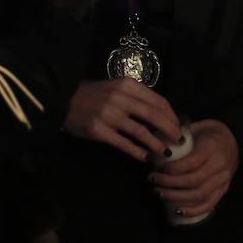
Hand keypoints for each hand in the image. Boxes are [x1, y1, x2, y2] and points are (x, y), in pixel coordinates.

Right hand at [63, 78, 181, 161]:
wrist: (65, 101)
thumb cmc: (95, 95)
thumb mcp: (117, 87)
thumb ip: (137, 97)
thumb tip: (162, 114)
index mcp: (127, 85)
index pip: (157, 100)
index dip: (171, 115)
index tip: (178, 125)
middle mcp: (119, 98)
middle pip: (153, 115)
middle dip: (169, 129)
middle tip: (177, 140)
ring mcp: (109, 115)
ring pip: (140, 131)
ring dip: (155, 143)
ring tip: (164, 152)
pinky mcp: (99, 131)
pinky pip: (123, 144)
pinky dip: (137, 152)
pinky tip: (145, 157)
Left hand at [149, 119, 238, 218]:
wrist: (233, 140)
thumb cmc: (208, 133)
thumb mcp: (196, 127)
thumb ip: (178, 133)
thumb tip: (155, 140)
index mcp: (212, 146)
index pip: (193, 162)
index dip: (173, 168)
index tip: (156, 166)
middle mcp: (220, 165)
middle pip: (193, 180)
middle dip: (169, 183)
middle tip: (152, 180)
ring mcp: (223, 179)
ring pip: (199, 194)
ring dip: (176, 197)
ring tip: (158, 192)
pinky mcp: (223, 190)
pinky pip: (209, 204)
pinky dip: (193, 211)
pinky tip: (177, 211)